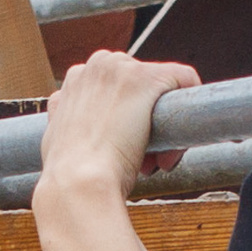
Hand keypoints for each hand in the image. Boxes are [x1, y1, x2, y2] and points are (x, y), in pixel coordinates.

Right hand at [35, 50, 199, 211]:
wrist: (78, 184)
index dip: (122, 123)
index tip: (122, 152)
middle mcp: (97, 65)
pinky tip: (174, 147)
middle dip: (144, 124)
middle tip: (144, 163)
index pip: (112, 92)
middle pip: (137, 88)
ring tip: (153, 163)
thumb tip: (80, 140)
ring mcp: (122, 69)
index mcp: (75, 80)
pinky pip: (184, 79)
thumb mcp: (60, 143)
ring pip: (160, 89)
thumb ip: (73, 130)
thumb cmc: (69, 178)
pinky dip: (190, 112)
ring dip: (162, 127)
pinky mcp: (148, 78)